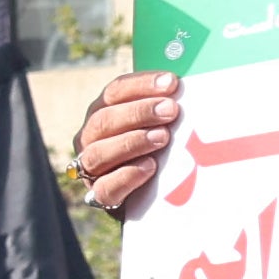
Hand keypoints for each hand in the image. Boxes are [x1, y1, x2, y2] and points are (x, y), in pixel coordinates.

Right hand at [68, 69, 182, 218]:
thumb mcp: (158, 122)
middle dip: (139, 112)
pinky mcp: (99, 195)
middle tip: (170, 110)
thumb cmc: (157, 149)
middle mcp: (90, 137)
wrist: (148, 196)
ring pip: (99, 152)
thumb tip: (187, 86)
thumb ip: (165, 105)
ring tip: (163, 137)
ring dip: (132, 142)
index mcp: (102, 111)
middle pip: (104, 120)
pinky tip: (150, 166)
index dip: (141, 85)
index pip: (115, 92)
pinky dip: (127, 175)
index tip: (171, 82)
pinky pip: (105, 187)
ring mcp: (90, 167)